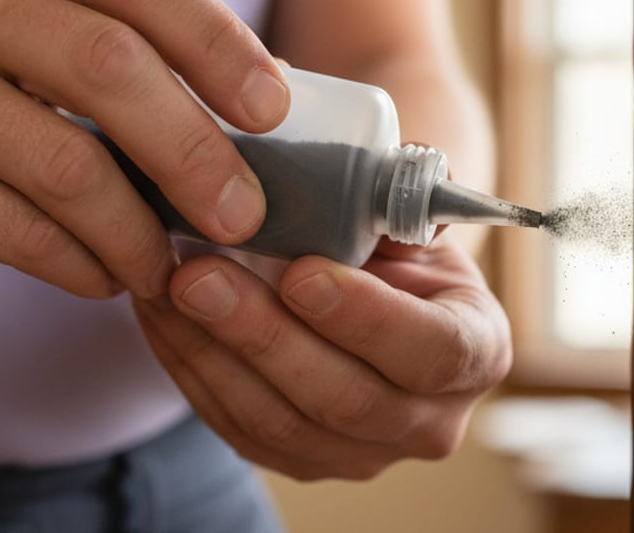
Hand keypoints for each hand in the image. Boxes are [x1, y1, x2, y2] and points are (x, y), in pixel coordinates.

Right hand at [0, 0, 288, 298]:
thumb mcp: (13, 18)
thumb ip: (111, 41)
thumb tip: (250, 116)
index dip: (220, 42)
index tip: (272, 110)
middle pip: (116, 69)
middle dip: (198, 153)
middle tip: (243, 216)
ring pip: (72, 167)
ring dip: (139, 233)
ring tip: (166, 265)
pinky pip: (23, 231)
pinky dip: (81, 264)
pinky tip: (103, 276)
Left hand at [133, 236, 512, 479]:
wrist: (376, 301)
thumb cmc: (399, 253)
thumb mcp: (416, 224)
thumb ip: (401, 206)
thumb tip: (375, 172)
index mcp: (475, 353)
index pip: (430, 352)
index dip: (365, 318)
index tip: (301, 271)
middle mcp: (427, 421)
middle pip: (344, 399)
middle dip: (264, 335)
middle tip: (200, 276)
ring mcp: (360, 454)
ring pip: (278, 421)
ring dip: (212, 353)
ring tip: (167, 287)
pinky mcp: (298, 461)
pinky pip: (235, 426)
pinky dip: (190, 369)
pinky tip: (158, 315)